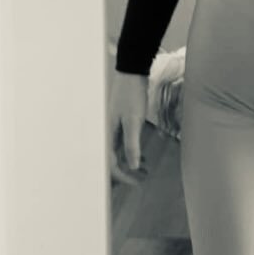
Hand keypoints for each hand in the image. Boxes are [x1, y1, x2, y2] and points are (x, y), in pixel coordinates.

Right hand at [108, 71, 149, 185]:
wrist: (132, 72)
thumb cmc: (131, 95)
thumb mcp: (133, 121)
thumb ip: (132, 144)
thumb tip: (132, 166)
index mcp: (108, 135)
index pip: (112, 163)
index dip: (124, 176)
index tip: (137, 182)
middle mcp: (109, 133)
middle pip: (113, 160)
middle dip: (126, 172)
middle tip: (141, 179)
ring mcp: (115, 126)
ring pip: (120, 151)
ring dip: (131, 162)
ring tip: (144, 170)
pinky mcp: (122, 121)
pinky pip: (125, 142)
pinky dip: (133, 150)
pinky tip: (143, 154)